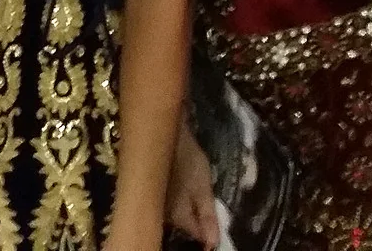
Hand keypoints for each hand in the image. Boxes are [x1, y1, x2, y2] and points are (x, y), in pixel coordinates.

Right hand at [166, 124, 220, 248]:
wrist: (162, 132)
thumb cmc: (186, 159)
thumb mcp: (202, 187)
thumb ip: (207, 216)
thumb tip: (213, 245)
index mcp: (177, 217)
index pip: (198, 236)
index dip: (210, 233)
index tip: (218, 226)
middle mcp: (162, 215)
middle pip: (185, 227)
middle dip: (198, 223)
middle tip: (208, 206)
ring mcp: (156, 202)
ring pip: (177, 216)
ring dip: (189, 211)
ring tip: (198, 195)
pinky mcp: (153, 190)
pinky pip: (169, 203)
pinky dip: (180, 200)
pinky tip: (185, 188)